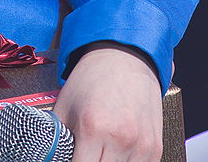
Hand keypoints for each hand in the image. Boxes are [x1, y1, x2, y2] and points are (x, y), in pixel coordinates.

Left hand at [53, 44, 162, 161]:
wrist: (124, 56)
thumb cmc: (92, 79)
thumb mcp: (64, 107)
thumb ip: (56, 141)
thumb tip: (53, 158)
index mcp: (93, 128)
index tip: (70, 159)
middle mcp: (120, 139)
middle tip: (85, 153)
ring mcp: (141, 145)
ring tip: (101, 151)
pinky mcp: (154, 148)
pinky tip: (117, 152)